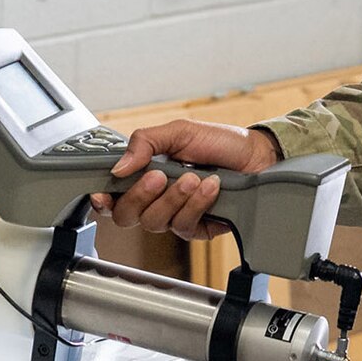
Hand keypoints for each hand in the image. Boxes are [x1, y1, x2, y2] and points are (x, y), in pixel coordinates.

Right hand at [87, 120, 280, 240]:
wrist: (258, 156)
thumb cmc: (221, 142)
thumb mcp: (179, 132)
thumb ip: (145, 142)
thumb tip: (118, 168)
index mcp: (145, 174)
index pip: (113, 196)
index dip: (102, 200)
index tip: (104, 195)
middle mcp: (157, 198)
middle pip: (126, 216)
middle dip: (141, 196)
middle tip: (159, 176)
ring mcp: (176, 215)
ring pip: (155, 222)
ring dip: (175, 197)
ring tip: (195, 177)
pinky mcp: (198, 228)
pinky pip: (184, 227)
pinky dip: (197, 204)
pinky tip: (211, 187)